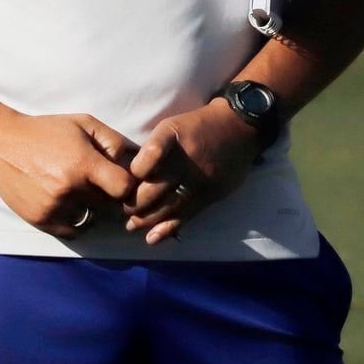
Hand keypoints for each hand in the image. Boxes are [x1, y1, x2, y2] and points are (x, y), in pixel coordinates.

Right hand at [0, 105, 136, 237]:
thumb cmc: (46, 131)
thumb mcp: (83, 123)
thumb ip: (113, 141)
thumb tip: (138, 160)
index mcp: (82, 163)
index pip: (124, 189)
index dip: (128, 185)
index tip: (122, 180)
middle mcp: (69, 189)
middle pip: (108, 204)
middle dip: (108, 194)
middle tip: (98, 182)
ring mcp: (53, 207)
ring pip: (91, 217)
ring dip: (90, 206)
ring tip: (77, 188)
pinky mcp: (40, 220)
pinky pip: (72, 230)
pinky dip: (74, 218)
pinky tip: (65, 200)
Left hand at [124, 98, 264, 244]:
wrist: (239, 128)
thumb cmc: (197, 126)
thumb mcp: (172, 125)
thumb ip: (153, 149)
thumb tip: (130, 176)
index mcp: (172, 135)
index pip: (150, 155)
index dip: (135, 171)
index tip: (126, 179)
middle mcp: (186, 159)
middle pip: (154, 189)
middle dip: (133, 203)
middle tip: (123, 207)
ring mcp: (199, 180)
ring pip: (168, 207)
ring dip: (146, 219)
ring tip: (132, 224)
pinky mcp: (211, 194)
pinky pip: (186, 215)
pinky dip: (167, 229)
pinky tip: (152, 238)